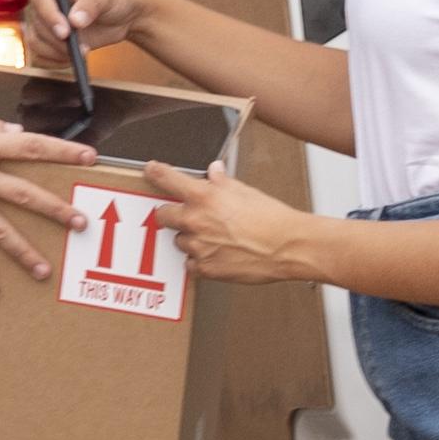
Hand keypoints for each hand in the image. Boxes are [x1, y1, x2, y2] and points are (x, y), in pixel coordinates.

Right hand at [24, 0, 169, 70]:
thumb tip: (74, 20)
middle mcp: (42, 2)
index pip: (41, 0)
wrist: (120, 15)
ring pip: (36, 43)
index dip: (50, 17)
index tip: (65, 32)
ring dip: (58, 53)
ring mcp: (43, 22)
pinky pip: (40, 56)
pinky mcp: (46, 41)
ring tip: (83, 51)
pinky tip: (74, 59)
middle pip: (38, 25)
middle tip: (83, 48)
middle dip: (59, 41)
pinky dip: (55, 62)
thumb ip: (90, 6)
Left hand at [139, 160, 339, 287]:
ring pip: (178, 241)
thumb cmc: (272, 219)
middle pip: (163, 215)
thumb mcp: (246, 191)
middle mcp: (196, 221)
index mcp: (205, 197)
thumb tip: (214, 172)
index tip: (150, 170)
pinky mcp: (206, 269)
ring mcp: (198, 247)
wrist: (287, 246)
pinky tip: (217, 254)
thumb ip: (223, 182)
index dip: (155, 173)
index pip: (167, 178)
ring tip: (213, 237)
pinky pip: (191, 264)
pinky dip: (199, 260)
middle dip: (171, 213)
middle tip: (187, 214)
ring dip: (189, 239)